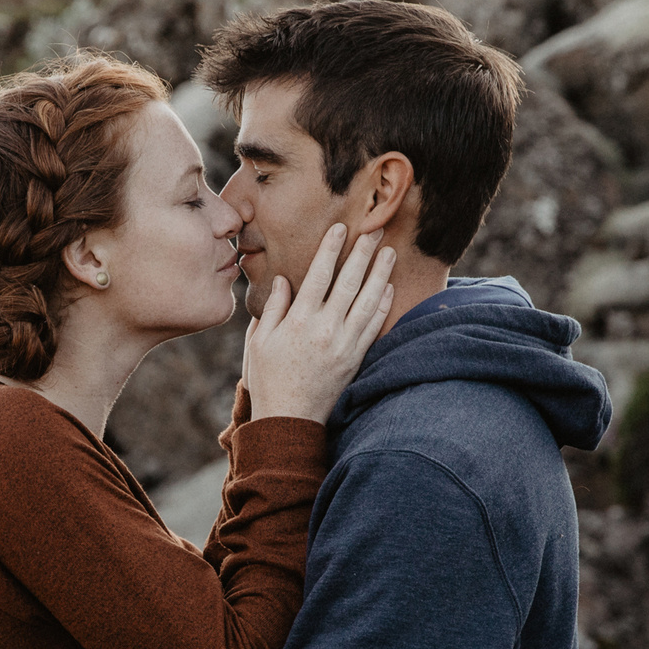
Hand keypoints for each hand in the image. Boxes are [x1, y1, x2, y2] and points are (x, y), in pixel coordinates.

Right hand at [241, 224, 396, 423]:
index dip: (331, 249)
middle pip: (349, 282)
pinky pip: (374, 326)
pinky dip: (383, 305)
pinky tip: (389, 289)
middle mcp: (325, 329)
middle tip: (376, 230)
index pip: (319, 275)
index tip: (340, 228)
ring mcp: (344, 344)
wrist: (289, 420)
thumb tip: (283, 280)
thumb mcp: (259, 341)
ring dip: (380, 274)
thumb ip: (273, 308)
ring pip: (368, 301)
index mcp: (299, 321)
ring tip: (389, 252)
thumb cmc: (268, 379)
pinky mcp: (355, 359)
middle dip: (363, 253)